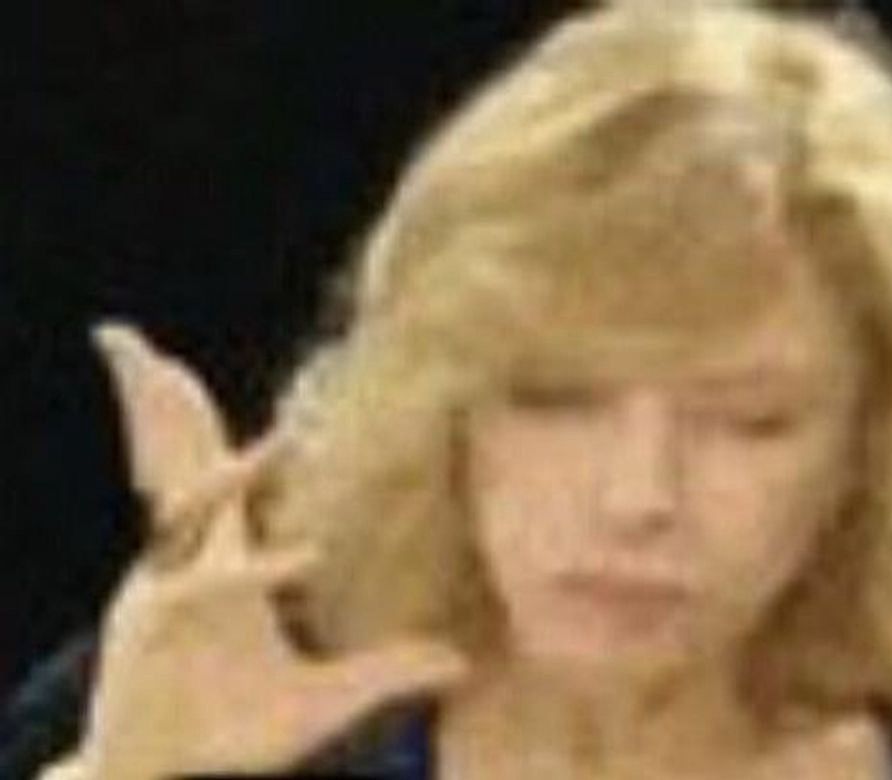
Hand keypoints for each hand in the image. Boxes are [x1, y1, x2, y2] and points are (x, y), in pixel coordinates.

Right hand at [76, 324, 467, 778]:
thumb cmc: (233, 743)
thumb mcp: (323, 705)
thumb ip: (388, 674)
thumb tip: (459, 662)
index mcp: (225, 572)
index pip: (230, 488)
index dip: (245, 443)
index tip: (284, 403)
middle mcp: (192, 569)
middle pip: (183, 472)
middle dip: (168, 410)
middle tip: (158, 349)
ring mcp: (169, 592)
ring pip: (182, 507)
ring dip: (210, 463)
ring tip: (260, 424)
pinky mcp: (156, 630)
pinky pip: (204, 585)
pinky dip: (250, 570)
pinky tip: (305, 557)